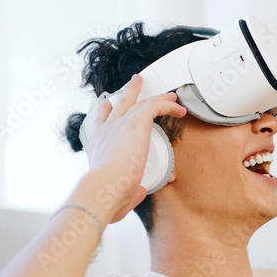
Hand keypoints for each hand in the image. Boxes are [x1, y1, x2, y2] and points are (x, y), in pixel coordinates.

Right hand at [83, 74, 185, 223]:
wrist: (104, 186)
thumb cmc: (106, 194)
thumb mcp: (118, 193)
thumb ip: (131, 192)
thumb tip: (140, 192)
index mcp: (98, 146)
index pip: (101, 123)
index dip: (106, 111)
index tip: (109, 104)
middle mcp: (107, 130)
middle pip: (119, 103)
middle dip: (129, 91)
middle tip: (135, 82)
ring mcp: (120, 124)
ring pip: (140, 101)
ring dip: (156, 96)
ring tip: (168, 94)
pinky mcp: (136, 122)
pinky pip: (155, 106)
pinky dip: (168, 105)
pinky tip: (179, 109)